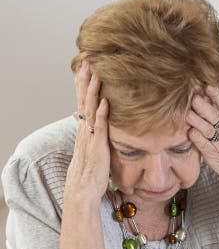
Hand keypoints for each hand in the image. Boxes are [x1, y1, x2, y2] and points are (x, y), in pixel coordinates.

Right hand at [65, 61, 109, 203]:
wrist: (83, 188)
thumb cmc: (91, 170)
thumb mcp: (93, 147)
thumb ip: (95, 133)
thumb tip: (98, 123)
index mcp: (85, 128)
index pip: (82, 100)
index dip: (83, 83)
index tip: (86, 66)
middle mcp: (85, 129)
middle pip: (83, 99)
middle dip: (86, 79)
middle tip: (88, 60)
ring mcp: (90, 136)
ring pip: (90, 109)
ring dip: (93, 90)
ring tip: (96, 73)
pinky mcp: (97, 146)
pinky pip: (100, 127)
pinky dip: (102, 113)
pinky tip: (105, 101)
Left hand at [186, 85, 218, 200]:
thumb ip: (218, 110)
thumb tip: (204, 93)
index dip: (214, 94)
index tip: (206, 85)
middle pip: (213, 114)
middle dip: (203, 106)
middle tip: (193, 97)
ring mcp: (218, 141)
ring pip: (207, 128)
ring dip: (197, 121)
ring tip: (187, 114)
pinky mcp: (211, 153)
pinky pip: (204, 145)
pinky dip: (197, 139)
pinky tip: (190, 133)